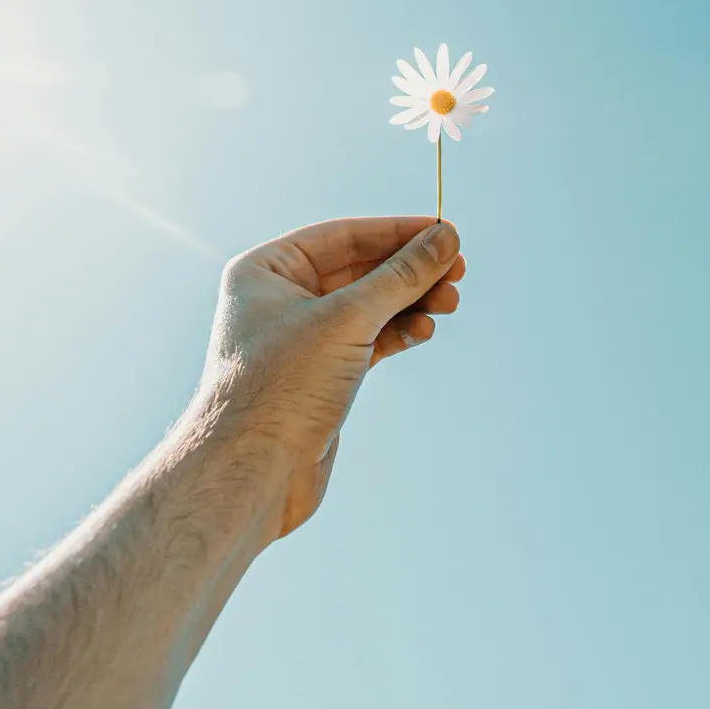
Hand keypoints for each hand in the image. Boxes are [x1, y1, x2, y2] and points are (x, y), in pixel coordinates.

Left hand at [202, 217, 463, 540]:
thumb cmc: (282, 388)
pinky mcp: (320, 377)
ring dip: (411, 303)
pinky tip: (424, 330)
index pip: (344, 237)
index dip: (398, 233)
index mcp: (266, 271)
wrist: (251, 475)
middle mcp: (280, 300)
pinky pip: (368, 341)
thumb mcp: (348, 320)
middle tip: (459, 272)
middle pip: (360, 271)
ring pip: (369, 308)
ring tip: (450, 303)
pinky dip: (398, 333)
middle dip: (411, 272)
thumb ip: (401, 276)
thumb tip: (446, 238)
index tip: (446, 233)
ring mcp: (301, 341)